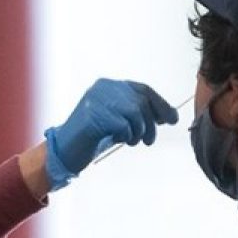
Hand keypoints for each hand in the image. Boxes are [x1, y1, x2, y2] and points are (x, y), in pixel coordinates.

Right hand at [42, 79, 178, 187]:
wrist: (65, 151)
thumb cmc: (93, 138)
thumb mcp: (119, 121)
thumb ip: (139, 114)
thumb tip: (169, 115)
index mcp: (108, 85)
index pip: (142, 89)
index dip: (160, 104)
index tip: (172, 119)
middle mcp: (102, 88)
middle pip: (141, 101)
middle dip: (151, 123)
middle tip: (149, 141)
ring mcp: (96, 100)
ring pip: (134, 112)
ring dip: (139, 131)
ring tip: (132, 141)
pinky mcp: (92, 115)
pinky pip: (122, 124)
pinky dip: (126, 135)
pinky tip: (119, 140)